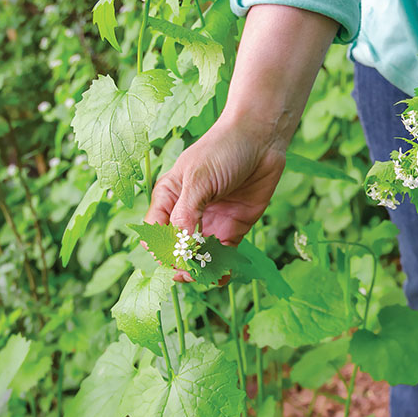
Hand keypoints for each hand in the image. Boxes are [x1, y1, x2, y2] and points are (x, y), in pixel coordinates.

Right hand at [142, 4, 338, 280]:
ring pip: (199, 255)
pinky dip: (221, 268)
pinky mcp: (233, 227)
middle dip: (180, 263)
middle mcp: (187, 213)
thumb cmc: (223, 150)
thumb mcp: (198, 180)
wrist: (261, 138)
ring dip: (200, 270)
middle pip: (177, 248)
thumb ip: (186, 214)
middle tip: (188, 273)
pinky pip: (223, 255)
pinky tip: (221, 278)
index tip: (172, 257)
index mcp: (169, 197)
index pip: (155, 232)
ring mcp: (210, 221)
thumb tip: (181, 246)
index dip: (161, 249)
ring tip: (205, 278)